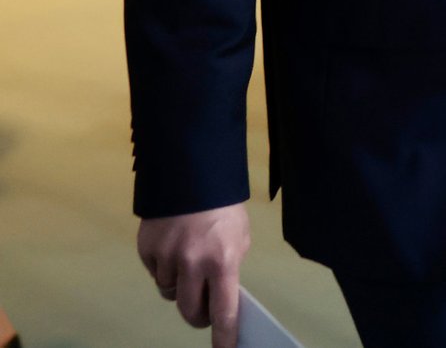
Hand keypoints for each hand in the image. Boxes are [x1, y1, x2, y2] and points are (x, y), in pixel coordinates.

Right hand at [137, 204, 249, 346]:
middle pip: (189, 310)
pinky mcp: (147, 249)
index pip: (223, 309)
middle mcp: (193, 263)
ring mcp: (166, 257)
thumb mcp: (239, 237)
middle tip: (202, 313)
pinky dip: (164, 268)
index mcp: (223, 260)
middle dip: (197, 316)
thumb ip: (228, 267)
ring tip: (189, 263)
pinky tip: (173, 249)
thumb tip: (220, 294)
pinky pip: (155, 272)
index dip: (224, 333)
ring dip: (179, 286)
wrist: (192, 174)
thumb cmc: (222, 207)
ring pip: (169, 292)